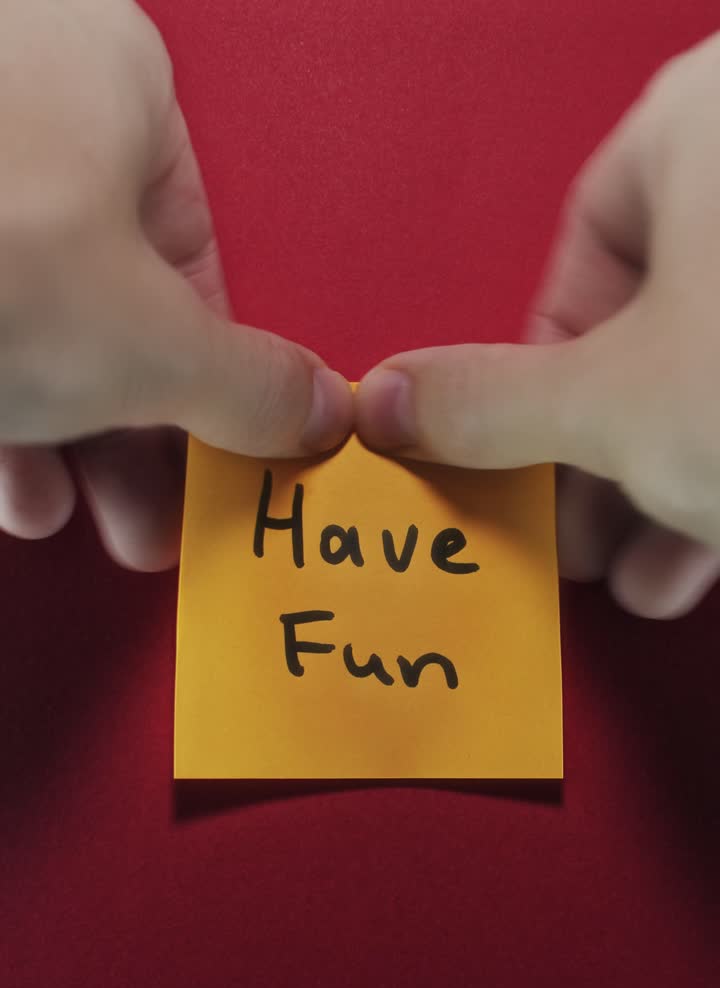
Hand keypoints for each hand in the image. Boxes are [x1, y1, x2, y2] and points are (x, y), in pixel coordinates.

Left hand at [0, 0, 350, 569]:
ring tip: (60, 514)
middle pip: (99, 294)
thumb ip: (249, 386)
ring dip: (51, 434)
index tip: (216, 462)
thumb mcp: (151, 346)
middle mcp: (18, 92)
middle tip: (142, 519)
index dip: (213, 380)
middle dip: (125, 432)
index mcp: (115, 80)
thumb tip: (319, 410)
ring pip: (16, 310)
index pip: (196, 257)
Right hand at [357, 34, 719, 618]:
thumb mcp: (609, 405)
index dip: (535, 370)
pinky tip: (707, 560)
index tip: (520, 455)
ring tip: (641, 574)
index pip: (585, 246)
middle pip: (662, 322)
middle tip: (576, 535)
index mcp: (708, 124)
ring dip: (671, 486)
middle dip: (606, 457)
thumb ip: (485, 402)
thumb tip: (387, 398)